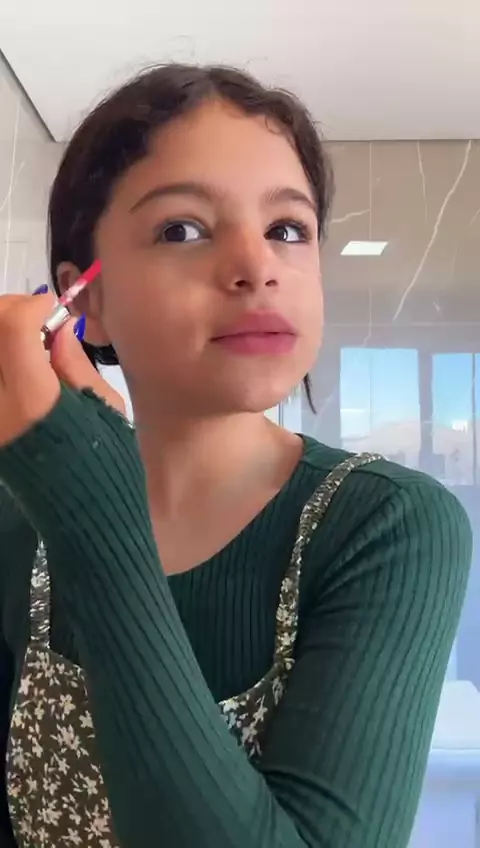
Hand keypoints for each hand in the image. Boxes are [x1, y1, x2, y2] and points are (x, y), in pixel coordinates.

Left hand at [0, 293, 125, 448]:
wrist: (82, 511)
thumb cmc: (104, 459)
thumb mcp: (103, 407)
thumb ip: (74, 363)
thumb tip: (56, 326)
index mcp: (32, 400)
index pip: (13, 327)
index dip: (32, 305)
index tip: (54, 308)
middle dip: (9, 311)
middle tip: (36, 318)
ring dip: (1, 332)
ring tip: (25, 340)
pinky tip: (17, 362)